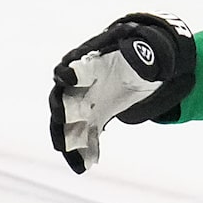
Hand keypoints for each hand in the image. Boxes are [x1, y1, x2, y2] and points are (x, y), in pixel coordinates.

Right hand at [49, 13, 195, 173]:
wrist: (135, 67)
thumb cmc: (135, 52)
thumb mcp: (143, 47)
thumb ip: (140, 46)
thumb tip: (137, 36)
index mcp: (87, 62)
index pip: (74, 66)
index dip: (70, 72)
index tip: (67, 78)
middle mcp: (78, 84)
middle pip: (61, 99)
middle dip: (61, 114)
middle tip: (60, 128)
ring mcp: (81, 102)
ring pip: (67, 123)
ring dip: (68, 141)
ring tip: (72, 159)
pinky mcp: (90, 119)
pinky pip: (83, 136)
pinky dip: (83, 151)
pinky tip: (85, 166)